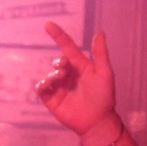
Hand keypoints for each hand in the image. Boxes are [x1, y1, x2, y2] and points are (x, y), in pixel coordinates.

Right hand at [36, 23, 116, 143]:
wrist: (97, 121)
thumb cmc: (104, 97)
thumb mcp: (105, 73)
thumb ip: (100, 53)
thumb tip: (99, 32)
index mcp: (80, 66)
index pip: (67, 47)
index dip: (58, 35)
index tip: (47, 24)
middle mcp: (68, 75)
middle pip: (57, 61)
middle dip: (60, 62)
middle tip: (65, 68)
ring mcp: (59, 87)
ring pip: (49, 73)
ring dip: (54, 74)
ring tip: (61, 79)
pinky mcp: (51, 99)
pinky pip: (41, 87)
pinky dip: (43, 84)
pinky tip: (48, 85)